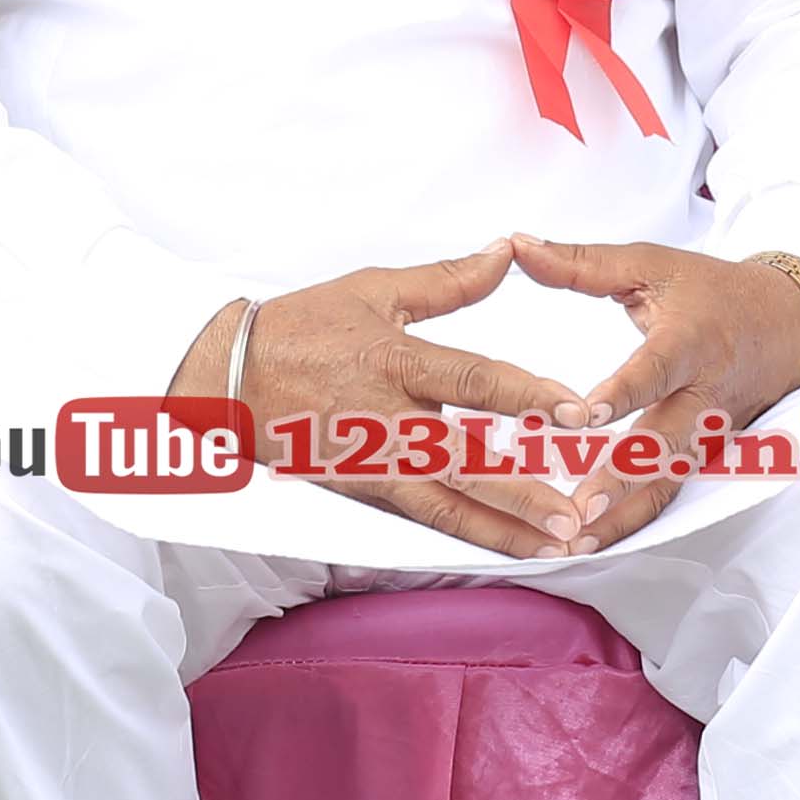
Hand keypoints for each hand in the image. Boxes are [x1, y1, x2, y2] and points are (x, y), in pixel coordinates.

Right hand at [176, 247, 584, 558]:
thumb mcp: (372, 290)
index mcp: (393, 361)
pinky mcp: (361, 490)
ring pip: (445, 506)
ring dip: (503, 529)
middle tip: (574, 514)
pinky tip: (506, 546)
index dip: (525, 396)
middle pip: (463, 463)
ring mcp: (371, 463)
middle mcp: (385, 420)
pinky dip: (467, 535)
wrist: (223, 379)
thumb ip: (447, 279)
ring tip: (554, 546)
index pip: (471, 380)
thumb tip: (506, 252)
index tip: (575, 413)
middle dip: (522, 493)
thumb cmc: (299, 329)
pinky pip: (421, 519)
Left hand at [502, 232, 799, 552]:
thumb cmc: (712, 291)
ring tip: (576, 541)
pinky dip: (634, 520)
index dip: (623, 392)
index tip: (586, 414)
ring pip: (667, 483)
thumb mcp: (651, 264)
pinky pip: (669, 493)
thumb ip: (581, 262)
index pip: (655, 370)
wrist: (787, 324)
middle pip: (664, 444)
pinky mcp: (705, 456)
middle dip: (622, 479)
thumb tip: (517, 246)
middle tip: (579, 507)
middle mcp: (702, 395)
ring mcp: (707, 434)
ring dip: (623, 516)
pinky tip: (594, 542)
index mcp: (689, 343)